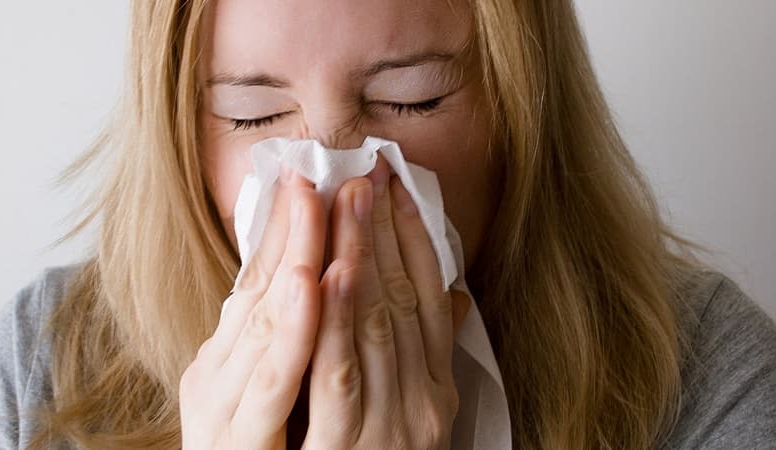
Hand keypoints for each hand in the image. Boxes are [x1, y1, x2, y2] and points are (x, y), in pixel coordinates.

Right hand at [180, 171, 324, 449]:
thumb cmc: (256, 448)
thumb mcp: (268, 390)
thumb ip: (292, 344)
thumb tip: (323, 287)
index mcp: (225, 359)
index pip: (256, 281)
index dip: (285, 227)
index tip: (309, 177)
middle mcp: (215, 375)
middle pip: (260, 290)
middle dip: (297, 228)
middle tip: (319, 169)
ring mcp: (223, 407)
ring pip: (265, 324)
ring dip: (297, 258)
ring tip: (319, 205)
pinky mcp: (241, 441)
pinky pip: (275, 382)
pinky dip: (296, 330)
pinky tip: (316, 283)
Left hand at [304, 160, 469, 448]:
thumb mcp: (408, 410)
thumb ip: (423, 354)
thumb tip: (449, 293)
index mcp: (435, 390)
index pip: (429, 297)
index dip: (411, 237)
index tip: (393, 184)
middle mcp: (424, 405)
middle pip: (403, 302)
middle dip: (382, 232)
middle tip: (364, 172)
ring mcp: (392, 430)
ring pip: (375, 328)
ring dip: (360, 258)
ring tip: (347, 200)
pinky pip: (340, 377)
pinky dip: (337, 321)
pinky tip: (326, 273)